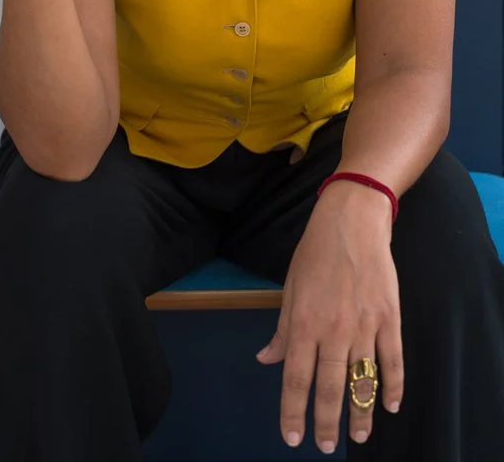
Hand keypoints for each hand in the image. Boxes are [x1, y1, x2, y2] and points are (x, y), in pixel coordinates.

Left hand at [256, 183, 403, 453]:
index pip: (296, 377)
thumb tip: (266, 359)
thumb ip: (282, 328)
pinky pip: (393, 359)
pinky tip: (389, 404)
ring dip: (359, 412)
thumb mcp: (290, 286)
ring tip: (357, 437)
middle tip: (325, 446)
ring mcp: (364, 325)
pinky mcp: (389, 317)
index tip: (292, 437)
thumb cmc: (315, 251)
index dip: (293, 411)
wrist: (352, 220)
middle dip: (325, 421)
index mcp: (304, 322)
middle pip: (329, 386)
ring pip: (362, 379)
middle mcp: (333, 330)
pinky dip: (393, 384)